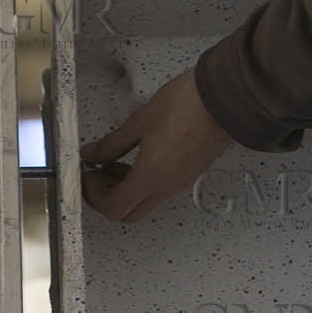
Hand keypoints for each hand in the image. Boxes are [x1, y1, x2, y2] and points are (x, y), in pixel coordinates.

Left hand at [80, 66, 234, 221]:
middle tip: (96, 174)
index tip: (86, 175)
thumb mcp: (139, 122)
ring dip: (124, 189)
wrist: (225, 99)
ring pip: (144, 202)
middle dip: (107, 197)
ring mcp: (180, 182)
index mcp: (150, 177)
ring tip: (112, 162)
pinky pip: (159, 190)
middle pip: (129, 213)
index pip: (113, 207)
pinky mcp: (189, 173)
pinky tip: (135, 158)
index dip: (93, 195)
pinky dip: (142, 181)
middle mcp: (167, 187)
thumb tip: (93, 154)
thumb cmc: (188, 106)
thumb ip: (111, 143)